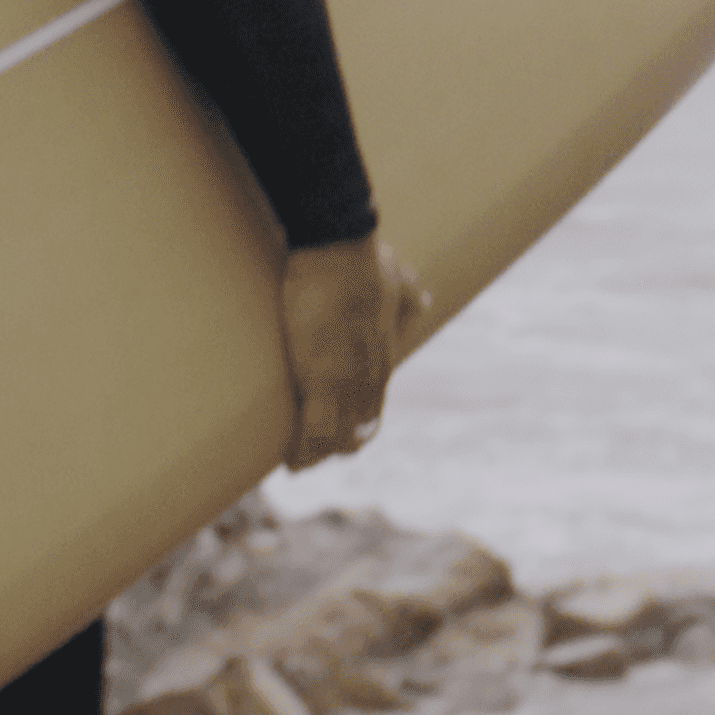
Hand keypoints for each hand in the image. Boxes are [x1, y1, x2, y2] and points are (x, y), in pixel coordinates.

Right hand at [276, 237, 432, 471]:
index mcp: (383, 359)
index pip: (373, 406)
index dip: (356, 425)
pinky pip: (315, 430)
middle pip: (359, 430)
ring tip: (297, 464)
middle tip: (311, 455)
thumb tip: (424, 298)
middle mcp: (371, 377)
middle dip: (336, 446)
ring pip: (338, 437)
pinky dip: (303, 449)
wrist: (339, 249)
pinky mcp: (321, 378)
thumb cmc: (362, 260)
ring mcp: (347, 380)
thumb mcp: (395, 280)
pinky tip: (289, 462)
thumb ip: (408, 294)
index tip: (339, 434)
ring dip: (318, 455)